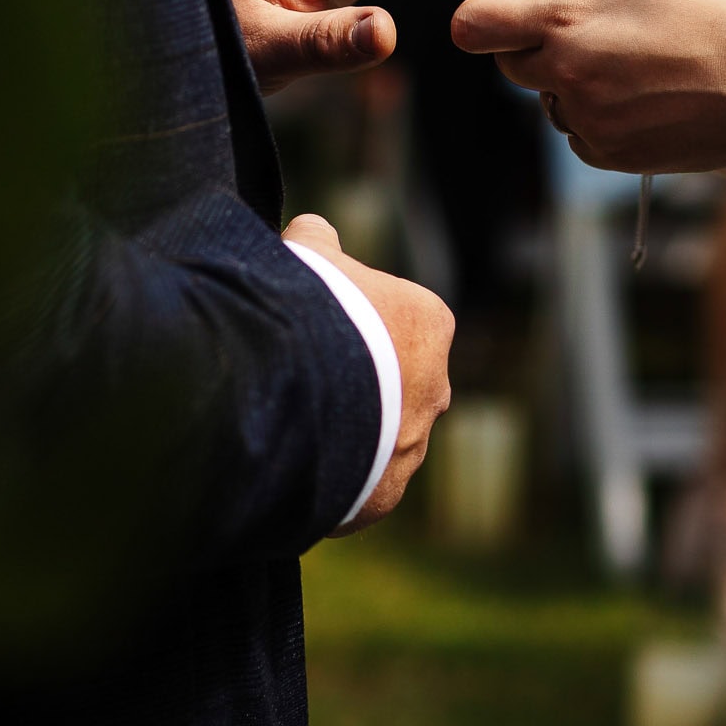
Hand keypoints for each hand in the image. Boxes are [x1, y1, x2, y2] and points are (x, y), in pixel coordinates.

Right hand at [280, 213, 453, 533]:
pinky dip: (329, 480)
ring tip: (289, 425)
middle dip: (357, 384)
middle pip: (394, 385)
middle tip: (301, 378)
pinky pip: (355, 489)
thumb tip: (313, 228)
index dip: (348, 320)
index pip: (393, 320)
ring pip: (377, 441)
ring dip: (344, 436)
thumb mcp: (310, 253)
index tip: (311, 324)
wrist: (302, 388)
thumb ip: (317, 240)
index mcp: (428, 324)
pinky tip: (291, 463)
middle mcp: (436, 389)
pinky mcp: (382, 498)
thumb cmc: (310, 308)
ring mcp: (413, 448)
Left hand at [451, 0, 725, 172]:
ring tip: (637, 58)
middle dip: (530, 44)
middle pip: (506, 62)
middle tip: (590, 25)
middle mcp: (565, 73)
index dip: (484, 11)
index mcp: (566, 18)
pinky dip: (597, 114)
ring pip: (546, 97)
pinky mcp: (608, 153)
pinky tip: (648, 92)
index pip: (471, 25)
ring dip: (569, 79)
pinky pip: (577, 130)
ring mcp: (586, 119)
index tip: (512, 2)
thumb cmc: (721, 6)